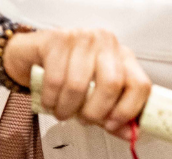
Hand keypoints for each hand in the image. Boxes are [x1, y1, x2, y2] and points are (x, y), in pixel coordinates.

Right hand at [1, 29, 150, 139]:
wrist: (32, 54)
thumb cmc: (68, 73)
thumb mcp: (94, 95)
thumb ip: (113, 113)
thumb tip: (130, 134)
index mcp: (122, 55)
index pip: (139, 84)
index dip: (128, 110)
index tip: (113, 125)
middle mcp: (106, 42)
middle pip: (112, 84)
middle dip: (95, 112)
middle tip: (84, 119)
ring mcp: (82, 37)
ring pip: (80, 85)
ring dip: (67, 109)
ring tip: (62, 112)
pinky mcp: (57, 39)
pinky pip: (55, 80)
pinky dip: (51, 99)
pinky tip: (50, 101)